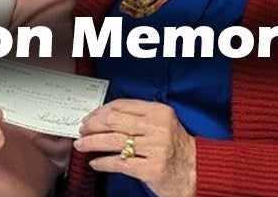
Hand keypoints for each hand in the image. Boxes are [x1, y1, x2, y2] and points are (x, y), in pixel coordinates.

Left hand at [75, 99, 196, 196]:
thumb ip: (138, 116)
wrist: (196, 172)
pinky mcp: (152, 168)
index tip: (90, 117)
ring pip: (114, 142)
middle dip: (93, 125)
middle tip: (82, 130)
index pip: (122, 105)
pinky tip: (95, 163)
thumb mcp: (161, 123)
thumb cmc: (175, 147)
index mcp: (159, 112)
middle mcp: (157, 127)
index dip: (100, 111)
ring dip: (92, 143)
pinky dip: (103, 163)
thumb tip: (104, 115)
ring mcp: (155, 148)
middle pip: (114, 121)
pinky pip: (120, 163)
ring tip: (81, 145)